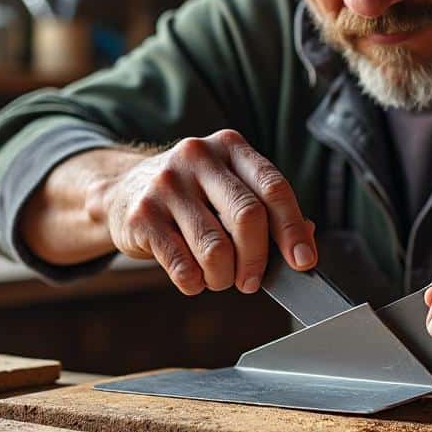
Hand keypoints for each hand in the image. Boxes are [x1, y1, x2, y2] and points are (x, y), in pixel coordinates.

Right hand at [87, 129, 316, 295]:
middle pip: (247, 217)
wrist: (123, 191)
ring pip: (215, 248)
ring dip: (224, 277)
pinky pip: (182, 265)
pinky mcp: (141, 215)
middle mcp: (197, 157)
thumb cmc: (192, 197)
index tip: (304, 261)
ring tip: (220, 279)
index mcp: (230, 147)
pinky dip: (195, 283)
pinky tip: (194, 279)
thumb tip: (307, 240)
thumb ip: (268, 211)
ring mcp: (166, 184)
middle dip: (257, 259)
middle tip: (251, 281)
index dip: (292, 228)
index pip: (273, 187)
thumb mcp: (229, 190)